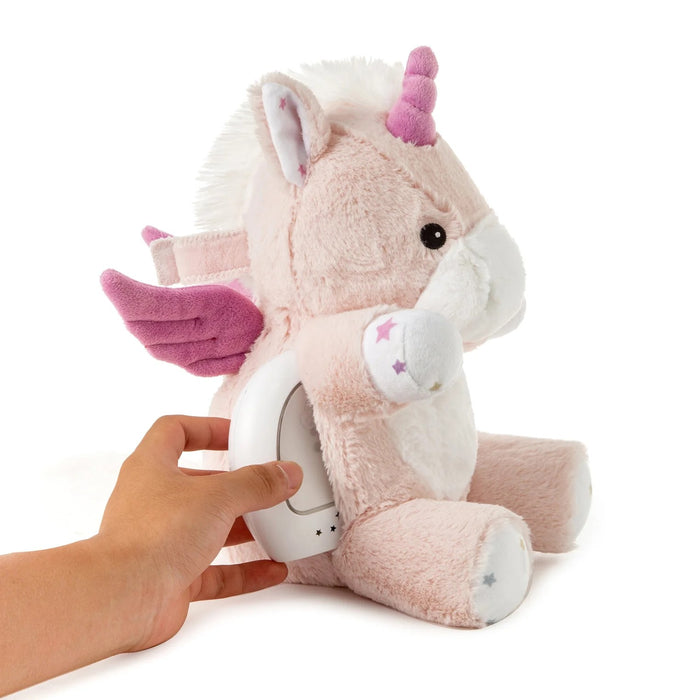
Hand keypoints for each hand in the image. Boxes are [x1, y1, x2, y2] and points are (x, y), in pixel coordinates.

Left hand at [97, 415, 302, 650]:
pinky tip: (272, 569)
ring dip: (242, 528)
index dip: (206, 428)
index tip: (236, 435)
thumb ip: (256, 483)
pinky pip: (214, 572)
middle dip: (234, 486)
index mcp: (152, 468)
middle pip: (198, 484)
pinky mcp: (172, 578)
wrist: (122, 598)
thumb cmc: (152, 537)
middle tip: (264, 484)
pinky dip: (244, 570)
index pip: (175, 432)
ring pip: (207, 529)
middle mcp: (153, 503)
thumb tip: (285, 474)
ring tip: (274, 524)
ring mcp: (161, 542)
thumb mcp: (217, 496)